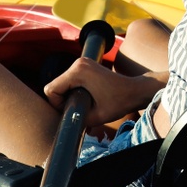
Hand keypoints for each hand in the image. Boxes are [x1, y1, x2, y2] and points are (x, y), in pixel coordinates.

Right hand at [43, 57, 160, 127]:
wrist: (135, 90)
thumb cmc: (118, 103)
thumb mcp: (94, 117)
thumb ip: (74, 119)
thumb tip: (62, 124)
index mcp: (78, 71)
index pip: (51, 89)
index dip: (57, 104)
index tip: (72, 110)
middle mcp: (78, 63)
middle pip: (55, 85)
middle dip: (62, 100)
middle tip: (79, 108)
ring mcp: (82, 62)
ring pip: (62, 82)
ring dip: (68, 95)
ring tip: (84, 103)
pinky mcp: (85, 65)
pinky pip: (70, 79)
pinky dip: (73, 89)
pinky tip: (86, 97)